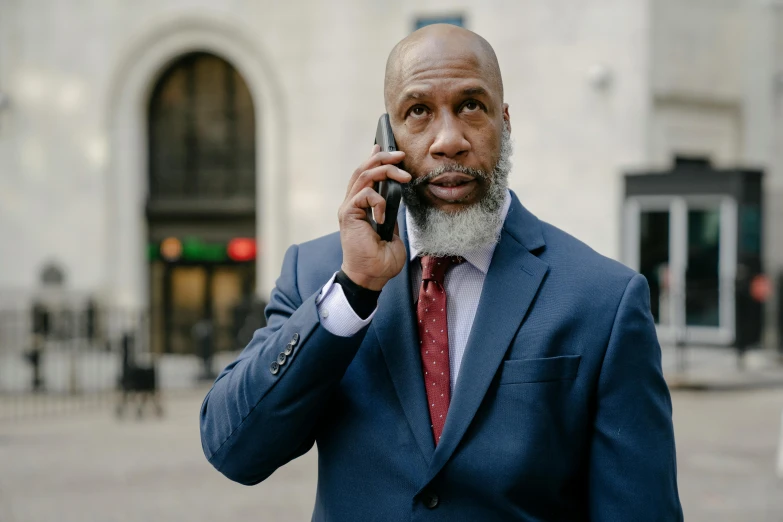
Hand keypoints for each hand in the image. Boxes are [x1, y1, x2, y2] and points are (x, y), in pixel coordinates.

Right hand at [338, 145, 410, 290]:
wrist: (371, 276)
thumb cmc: (381, 259)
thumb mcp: (391, 229)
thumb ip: (390, 211)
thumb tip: (397, 196)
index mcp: (360, 206)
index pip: (365, 175)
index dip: (374, 158)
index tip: (387, 149)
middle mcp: (351, 203)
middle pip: (363, 169)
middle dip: (382, 158)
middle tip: (400, 155)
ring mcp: (348, 208)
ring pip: (364, 175)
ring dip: (385, 171)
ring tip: (404, 176)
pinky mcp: (348, 214)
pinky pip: (365, 194)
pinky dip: (379, 201)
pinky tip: (383, 218)